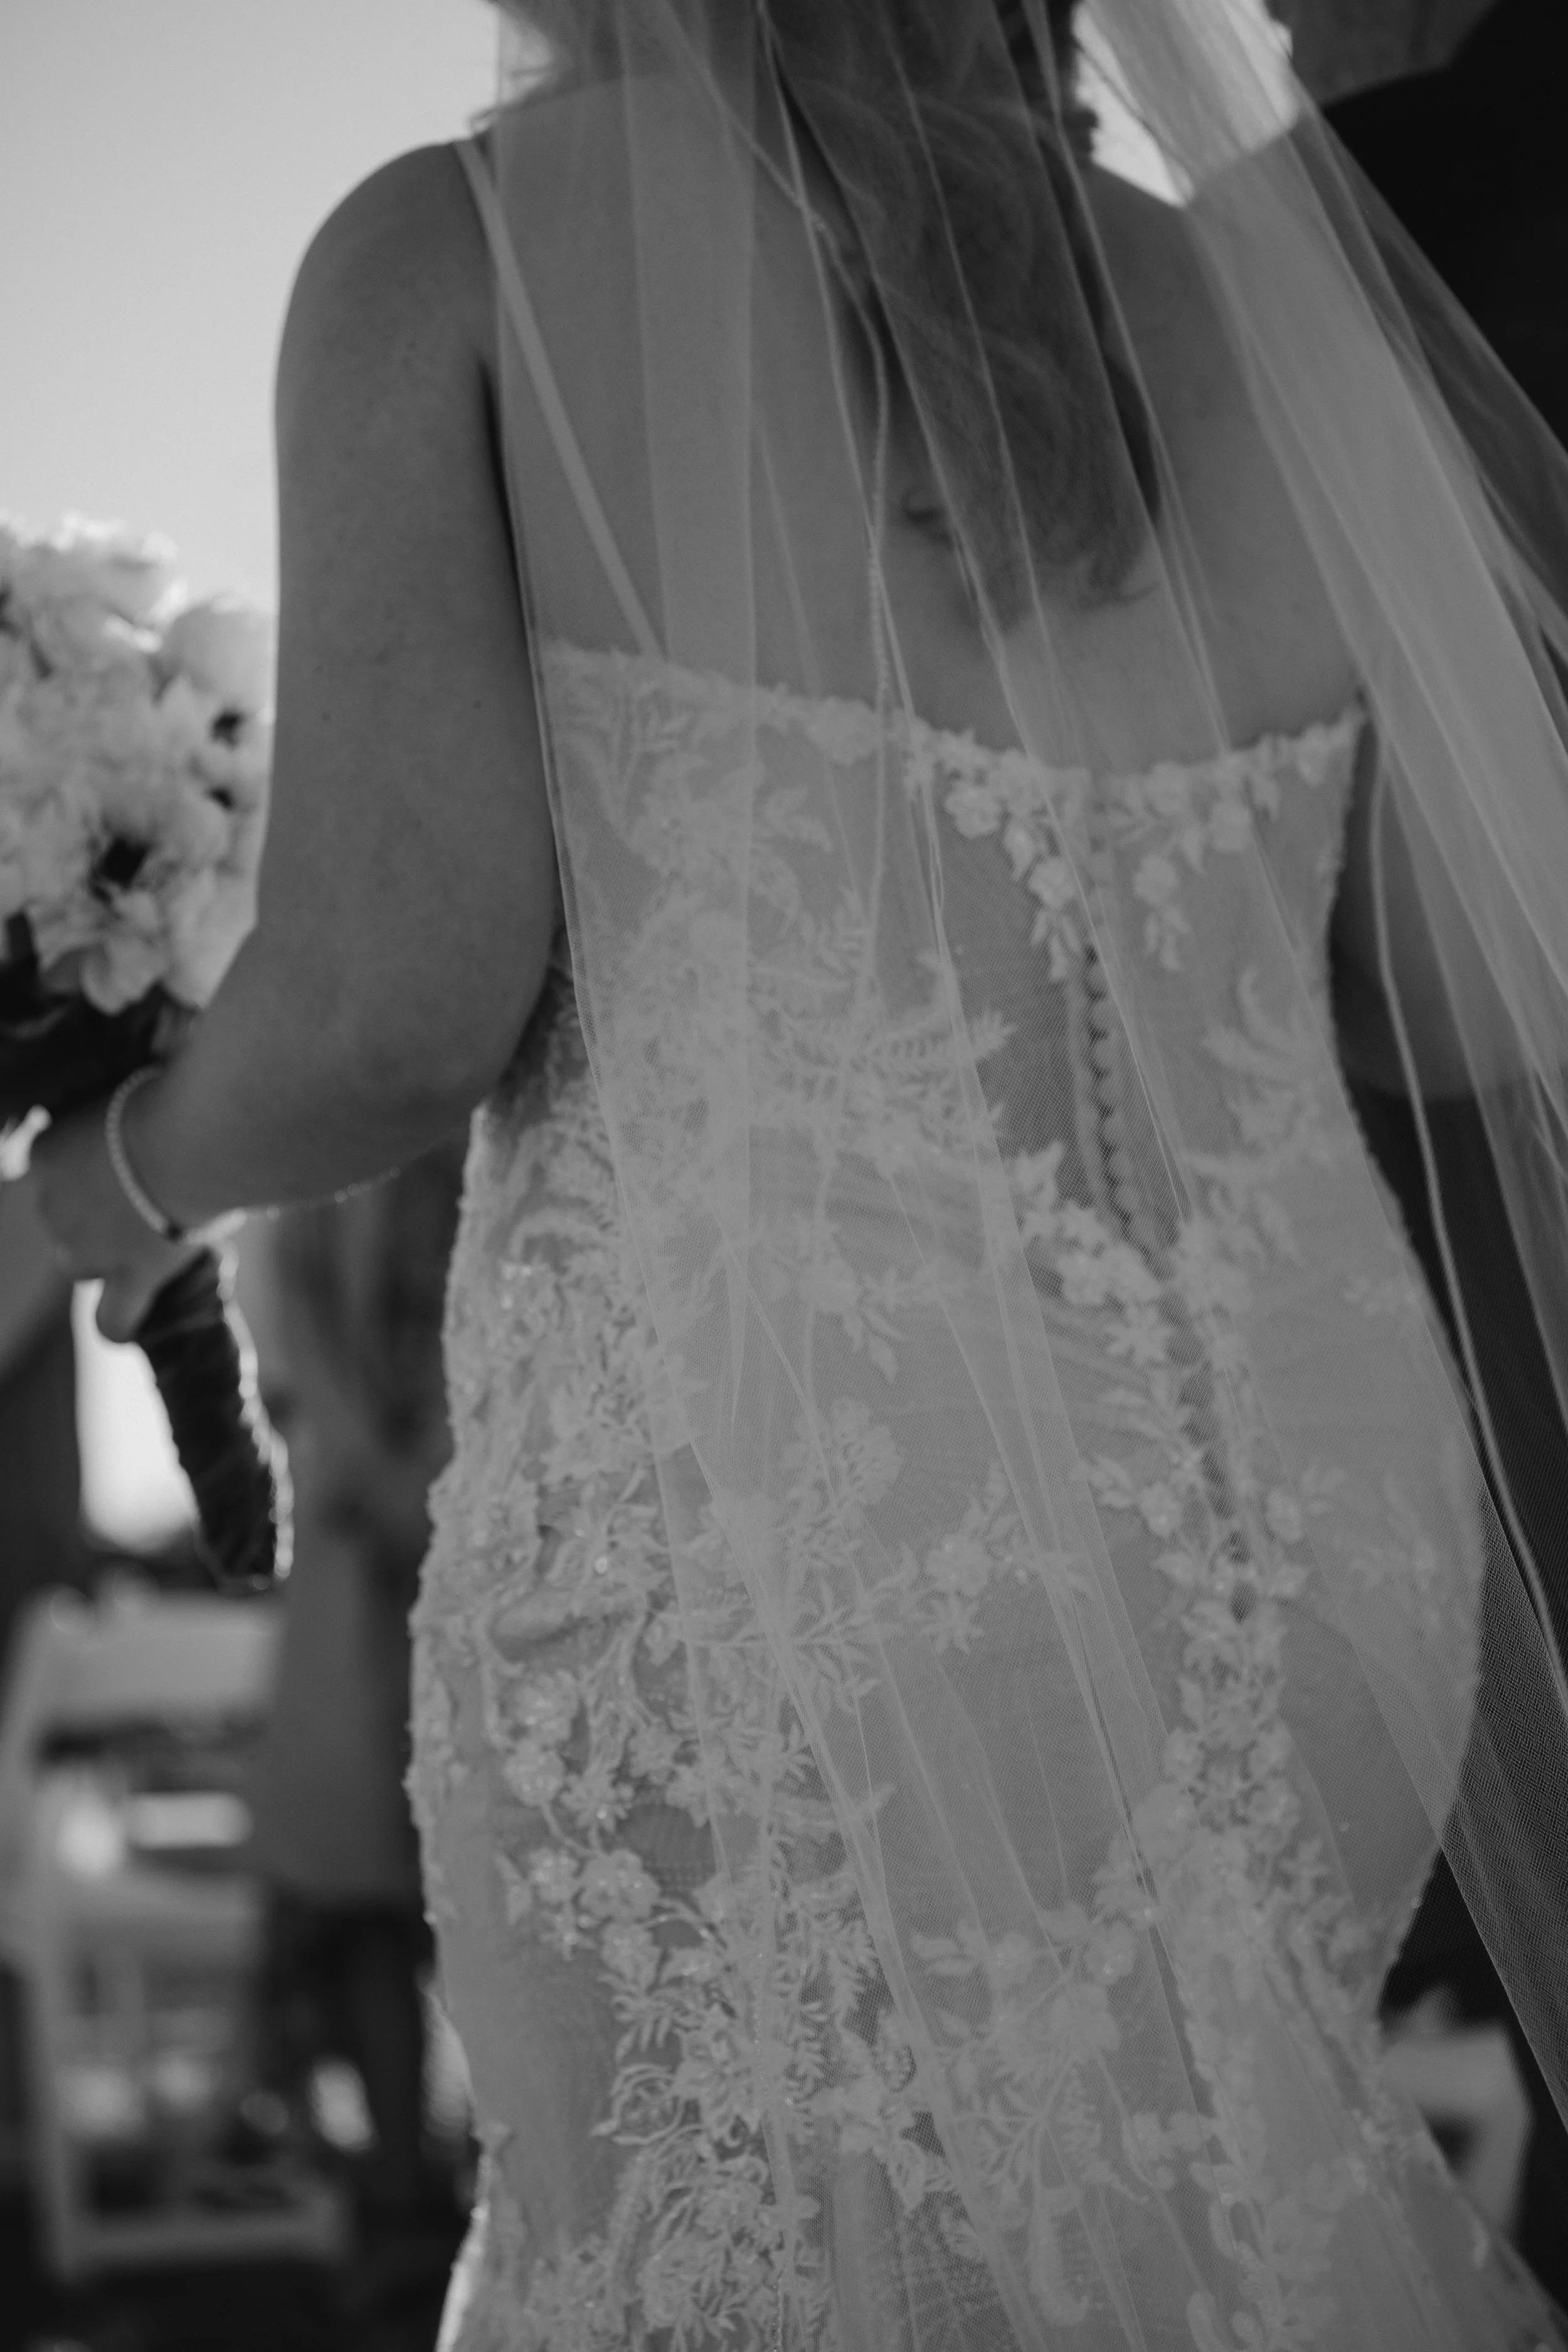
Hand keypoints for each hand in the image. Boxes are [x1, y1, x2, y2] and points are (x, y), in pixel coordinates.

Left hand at [28, 1093, 195, 1341]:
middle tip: (147, 1198)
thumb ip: (128, 1110)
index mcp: (48, 1149)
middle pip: (61, 1221)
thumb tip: (152, 1099)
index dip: (89, 1171)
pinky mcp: (129, 1278)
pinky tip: (136, 1314)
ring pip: (77, 1267)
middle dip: (97, 1215)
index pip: (51, 1169)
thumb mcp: (139, 1090)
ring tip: (148, 1244)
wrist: (205, 1132)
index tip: (126, 1161)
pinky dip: (121, 1321)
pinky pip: (111, 1321)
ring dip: (105, 1259)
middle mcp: (51, 1203)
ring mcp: (86, 1247)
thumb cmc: (180, 1095)